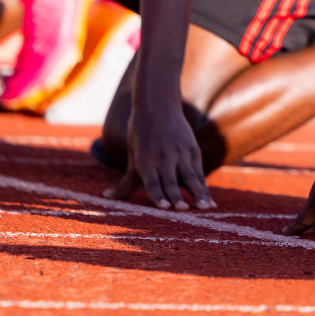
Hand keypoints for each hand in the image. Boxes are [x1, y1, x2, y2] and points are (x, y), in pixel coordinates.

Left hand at [105, 93, 214, 210]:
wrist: (158, 105)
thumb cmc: (140, 134)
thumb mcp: (132, 155)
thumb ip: (125, 181)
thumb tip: (106, 197)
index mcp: (145, 160)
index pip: (153, 182)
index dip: (158, 195)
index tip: (165, 207)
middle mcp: (163, 157)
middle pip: (171, 181)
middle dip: (177, 197)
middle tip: (183, 210)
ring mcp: (180, 153)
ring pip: (190, 177)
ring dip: (198, 194)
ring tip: (205, 208)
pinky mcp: (192, 149)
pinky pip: (198, 172)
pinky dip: (203, 187)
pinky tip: (208, 202)